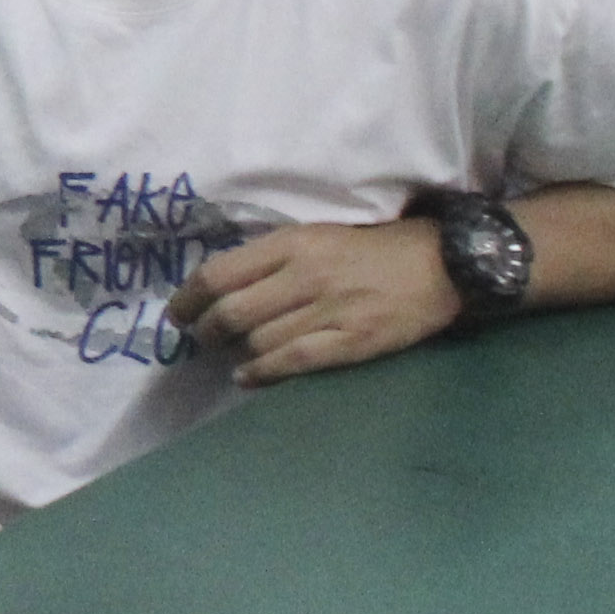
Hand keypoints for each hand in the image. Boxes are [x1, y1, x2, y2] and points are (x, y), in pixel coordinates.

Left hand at [171, 217, 457, 385]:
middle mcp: (304, 276)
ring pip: (259, 339)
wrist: (437, 265)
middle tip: (200, 338)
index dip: (188, 298)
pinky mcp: (351, 341)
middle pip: (232, 311)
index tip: (177, 312)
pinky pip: (293, 361)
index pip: (219, 273)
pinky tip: (247, 377)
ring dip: (237, 350)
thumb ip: (270, 258)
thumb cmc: (368, 249)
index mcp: (291, 244)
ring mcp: (329, 311)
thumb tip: (220, 286)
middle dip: (206, 330)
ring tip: (230, 353)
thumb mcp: (314, 236)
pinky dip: (262, 372)